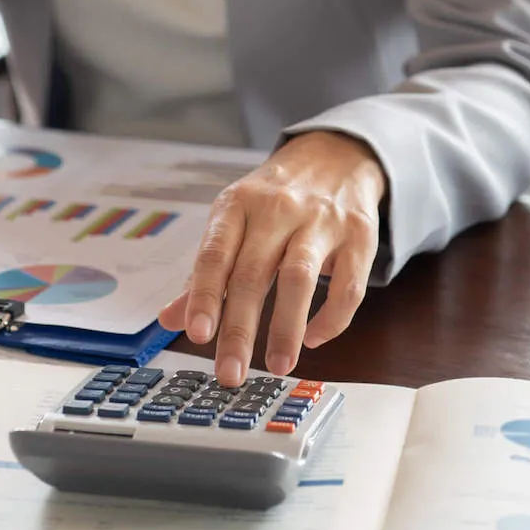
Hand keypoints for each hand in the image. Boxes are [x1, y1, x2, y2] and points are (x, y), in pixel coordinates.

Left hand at [157, 131, 386, 385]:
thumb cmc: (273, 199)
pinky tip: (313, 339)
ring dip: (286, 327)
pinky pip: (349, 286)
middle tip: (229, 373)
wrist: (335, 156)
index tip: (196, 335)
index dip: (204, 296)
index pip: (214, 255)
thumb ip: (204, 272)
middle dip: (239, 330)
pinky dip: (331, 319)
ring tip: (277, 366)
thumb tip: (169, 319)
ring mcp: (321, 221)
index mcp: (236, 205)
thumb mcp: (232, 221)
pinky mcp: (359, 236)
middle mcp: (276, 209)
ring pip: (300, 278)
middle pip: (252, 274)